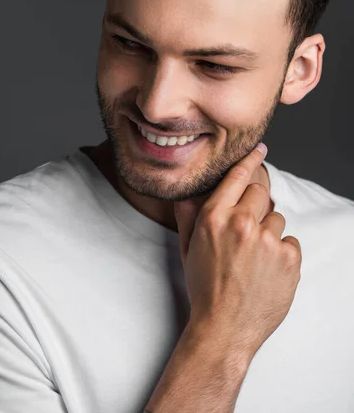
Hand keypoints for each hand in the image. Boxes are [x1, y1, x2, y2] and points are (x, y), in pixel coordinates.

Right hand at [174, 144, 301, 359]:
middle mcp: (242, 224)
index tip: (260, 150)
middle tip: (247, 228)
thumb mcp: (187, 249)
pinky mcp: (289, 259)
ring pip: (277, 218)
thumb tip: (186, 194)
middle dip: (255, 204)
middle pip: (260, 192)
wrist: (224, 328)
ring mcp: (268, 241)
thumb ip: (188, 217)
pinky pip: (291, 241)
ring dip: (268, 231)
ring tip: (254, 256)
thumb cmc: (203, 288)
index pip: (237, 177)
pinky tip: (267, 269)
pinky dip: (282, 252)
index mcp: (215, 217)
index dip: (250, 160)